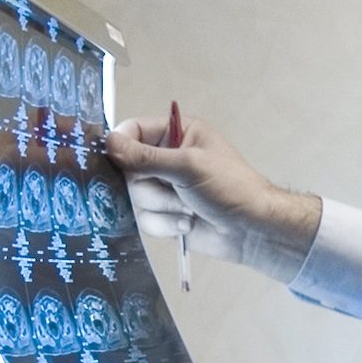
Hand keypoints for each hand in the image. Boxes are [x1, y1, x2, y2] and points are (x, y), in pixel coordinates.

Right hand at [105, 113, 322, 281]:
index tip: (116, 160)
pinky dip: (165, 224)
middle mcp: (167, 157)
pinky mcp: (164, 214)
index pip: (132, 130)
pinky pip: (143, 219)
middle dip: (150, 186)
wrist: (252, 231)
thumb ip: (146, 157)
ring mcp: (164, 187)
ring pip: (134, 197)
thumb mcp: (189, 166)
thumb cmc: (230, 189)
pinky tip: (188, 223)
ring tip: (189, 208)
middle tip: (175, 189)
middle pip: (127, 169)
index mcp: (177, 133)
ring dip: (162, 207)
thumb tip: (109, 143)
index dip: (120, 145)